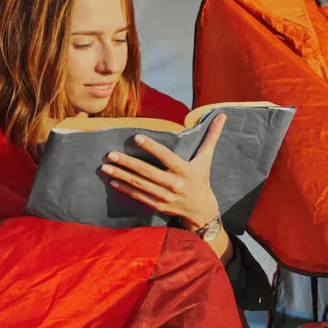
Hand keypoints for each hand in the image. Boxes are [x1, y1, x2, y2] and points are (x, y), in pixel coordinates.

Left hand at [100, 113, 225, 231]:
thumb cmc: (202, 179)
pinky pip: (138, 196)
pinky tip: (113, 181)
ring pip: (139, 185)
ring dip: (121, 175)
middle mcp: (174, 185)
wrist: (202, 211)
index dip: (152, 147)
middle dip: (127, 163)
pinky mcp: (158, 206)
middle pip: (147, 172)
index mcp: (185, 170)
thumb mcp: (206, 158)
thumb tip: (222, 115)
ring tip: (106, 166)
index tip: (137, 137)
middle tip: (111, 154)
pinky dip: (125, 189)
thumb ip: (211, 136)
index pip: (166, 157)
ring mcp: (165, 197)